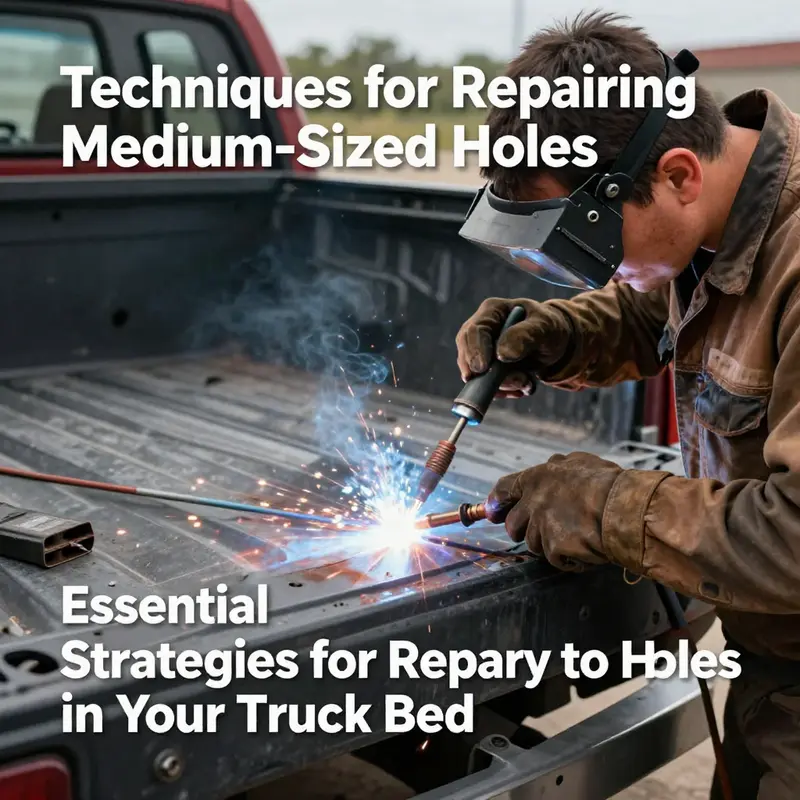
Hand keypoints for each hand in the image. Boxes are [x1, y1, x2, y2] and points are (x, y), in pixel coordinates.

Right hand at [455, 298, 572, 397]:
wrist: (554, 342)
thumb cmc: (548, 328)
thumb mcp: (543, 327)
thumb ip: (524, 336)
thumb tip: (502, 354)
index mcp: (492, 311)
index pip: (473, 331)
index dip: (474, 351)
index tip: (481, 369)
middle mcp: (481, 330)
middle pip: (468, 355)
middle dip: (489, 375)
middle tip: (518, 381)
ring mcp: (480, 350)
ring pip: (478, 375)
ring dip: (504, 385)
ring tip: (527, 381)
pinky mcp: (485, 368)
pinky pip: (486, 385)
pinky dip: (505, 391)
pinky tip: (523, 386)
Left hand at [486, 452, 623, 570]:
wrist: (624, 508)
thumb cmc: (608, 484)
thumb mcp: (581, 462)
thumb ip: (560, 466)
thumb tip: (552, 464)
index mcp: (537, 478)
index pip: (505, 489)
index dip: (497, 502)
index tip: (493, 510)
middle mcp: (533, 502)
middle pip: (513, 524)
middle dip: (524, 530)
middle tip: (544, 531)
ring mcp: (541, 526)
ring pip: (534, 544)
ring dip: (550, 544)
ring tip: (575, 536)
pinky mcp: (553, 547)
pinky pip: (554, 558)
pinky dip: (568, 558)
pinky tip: (584, 548)